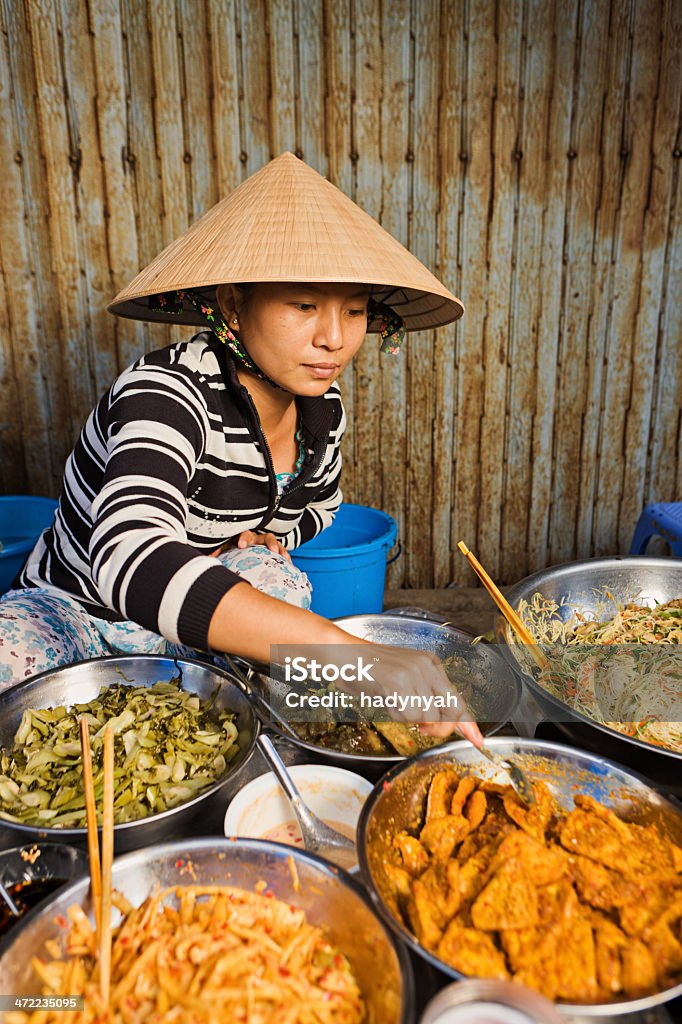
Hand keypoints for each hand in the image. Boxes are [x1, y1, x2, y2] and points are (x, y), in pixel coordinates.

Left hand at [212, 530, 290, 560]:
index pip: (244, 534)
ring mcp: (265, 544)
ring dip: (280, 549)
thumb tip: (209, 558)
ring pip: (275, 544)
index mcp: (242, 537)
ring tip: (284, 557)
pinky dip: (285, 556)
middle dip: (268, 542)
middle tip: (271, 549)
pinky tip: (289, 563)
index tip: (241, 545)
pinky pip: (281, 552)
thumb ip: (218, 552)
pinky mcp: (272, 551)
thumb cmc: (230, 549)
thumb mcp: (224, 549)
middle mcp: (255, 538)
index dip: (244, 538)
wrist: (237, 550)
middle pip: (264, 536)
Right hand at [365, 644, 483, 747]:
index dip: (468, 724)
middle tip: (422, 728)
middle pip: (448, 712)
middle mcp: (427, 666)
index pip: (457, 700)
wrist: (342, 654)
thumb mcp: (403, 682)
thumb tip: (441, 723)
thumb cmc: (368, 671)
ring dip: (408, 718)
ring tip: (392, 701)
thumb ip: (424, 698)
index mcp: (431, 665)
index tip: (478, 740)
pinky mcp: (398, 680)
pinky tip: (386, 699)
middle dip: (438, 728)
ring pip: (427, 716)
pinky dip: (397, 714)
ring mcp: (413, 672)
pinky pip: (409, 713)